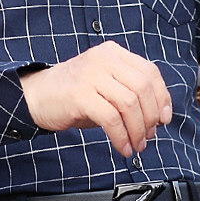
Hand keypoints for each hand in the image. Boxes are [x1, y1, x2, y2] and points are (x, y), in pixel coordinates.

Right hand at [20, 40, 172, 157]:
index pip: (149, 71)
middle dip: (151, 116)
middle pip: (142, 87)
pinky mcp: (80, 94)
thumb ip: (129, 93)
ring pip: (129, 103)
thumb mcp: (104, 85)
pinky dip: (121, 137)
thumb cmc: (72, 94)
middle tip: (149, 135)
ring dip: (138, 130)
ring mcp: (90, 74)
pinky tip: (122, 147)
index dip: (162, 97)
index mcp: (112, 53)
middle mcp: (103, 59)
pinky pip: (111, 118)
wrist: (35, 96)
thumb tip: (157, 118)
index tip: (164, 118)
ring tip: (137, 144)